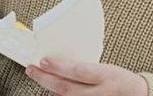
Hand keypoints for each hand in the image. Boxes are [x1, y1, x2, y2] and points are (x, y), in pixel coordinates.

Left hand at [26, 59, 147, 95]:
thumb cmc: (121, 80)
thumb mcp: (106, 68)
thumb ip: (86, 68)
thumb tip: (61, 62)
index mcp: (105, 76)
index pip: (78, 71)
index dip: (59, 67)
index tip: (43, 60)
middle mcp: (98, 93)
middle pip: (66, 87)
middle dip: (45, 78)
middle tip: (31, 69)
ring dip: (48, 87)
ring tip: (36, 75)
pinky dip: (59, 95)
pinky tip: (51, 89)